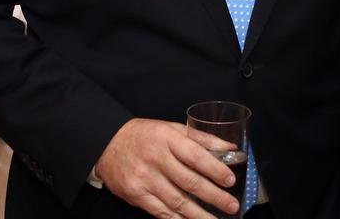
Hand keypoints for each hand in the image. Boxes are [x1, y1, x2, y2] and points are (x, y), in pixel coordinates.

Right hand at [95, 118, 238, 217]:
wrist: (108, 144)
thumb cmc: (144, 135)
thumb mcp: (172, 128)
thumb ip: (200, 138)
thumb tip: (228, 148)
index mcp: (168, 139)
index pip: (196, 156)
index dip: (215, 169)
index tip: (230, 180)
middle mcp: (157, 159)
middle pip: (190, 181)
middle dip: (214, 196)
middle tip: (231, 205)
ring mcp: (145, 179)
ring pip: (177, 201)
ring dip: (198, 214)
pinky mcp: (136, 195)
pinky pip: (160, 211)